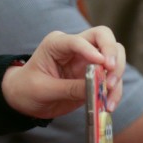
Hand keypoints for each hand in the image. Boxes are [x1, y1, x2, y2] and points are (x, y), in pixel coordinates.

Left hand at [1, 26, 124, 118]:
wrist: (24, 99)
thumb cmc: (27, 88)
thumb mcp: (43, 89)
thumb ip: (69, 88)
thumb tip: (97, 88)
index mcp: (56, 43)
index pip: (78, 40)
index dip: (91, 50)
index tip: (102, 64)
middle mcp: (75, 47)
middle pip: (104, 37)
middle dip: (112, 53)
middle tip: (111, 72)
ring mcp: (88, 60)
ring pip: (115, 55)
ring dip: (117, 74)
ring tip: (109, 93)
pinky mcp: (96, 75)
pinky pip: (113, 78)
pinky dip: (115, 90)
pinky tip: (109, 105)